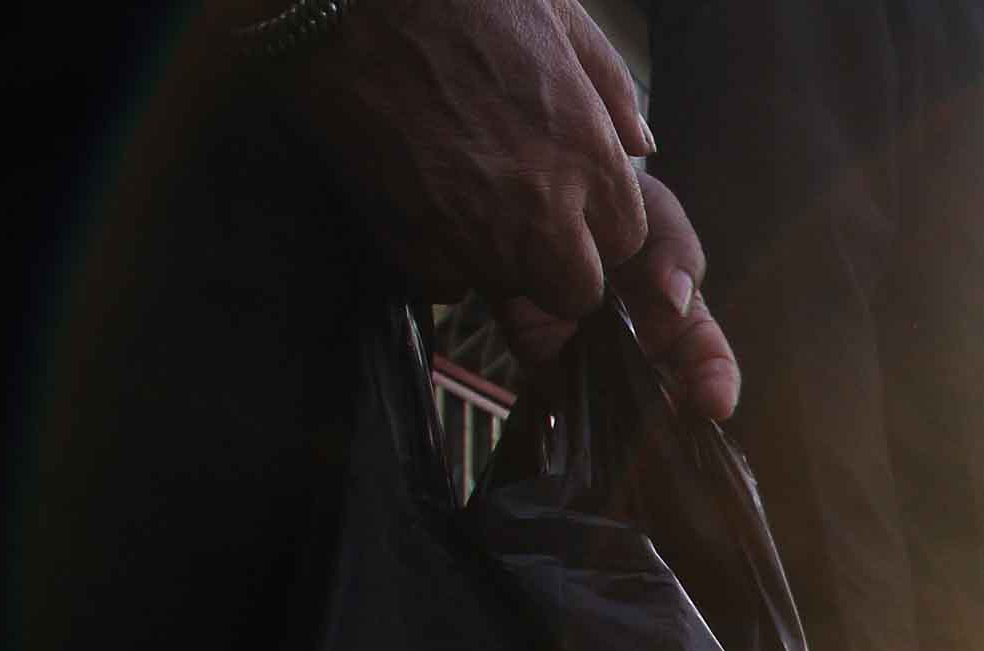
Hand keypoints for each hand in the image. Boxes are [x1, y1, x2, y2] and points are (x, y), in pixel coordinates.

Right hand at [287, 0, 652, 320]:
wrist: (343, 3)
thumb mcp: (556, 15)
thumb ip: (609, 86)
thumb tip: (640, 141)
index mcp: (588, 154)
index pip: (627, 241)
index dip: (600, 225)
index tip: (572, 200)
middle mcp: (542, 208)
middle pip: (576, 290)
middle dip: (562, 267)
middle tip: (530, 220)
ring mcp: (475, 233)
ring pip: (510, 290)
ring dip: (500, 261)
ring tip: (473, 202)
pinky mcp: (410, 242)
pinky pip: (444, 283)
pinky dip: (441, 259)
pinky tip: (428, 208)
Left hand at [494, 172, 739, 419]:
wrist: (541, 194)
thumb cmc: (617, 204)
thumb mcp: (658, 214)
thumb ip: (678, 252)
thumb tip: (676, 301)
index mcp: (677, 318)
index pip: (707, 358)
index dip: (717, 382)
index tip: (716, 404)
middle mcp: (640, 348)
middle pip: (663, 399)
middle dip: (668, 425)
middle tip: (669, 440)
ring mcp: (591, 356)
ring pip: (613, 407)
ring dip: (619, 427)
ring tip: (626, 443)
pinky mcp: (541, 355)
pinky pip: (555, 387)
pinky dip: (564, 404)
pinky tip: (574, 417)